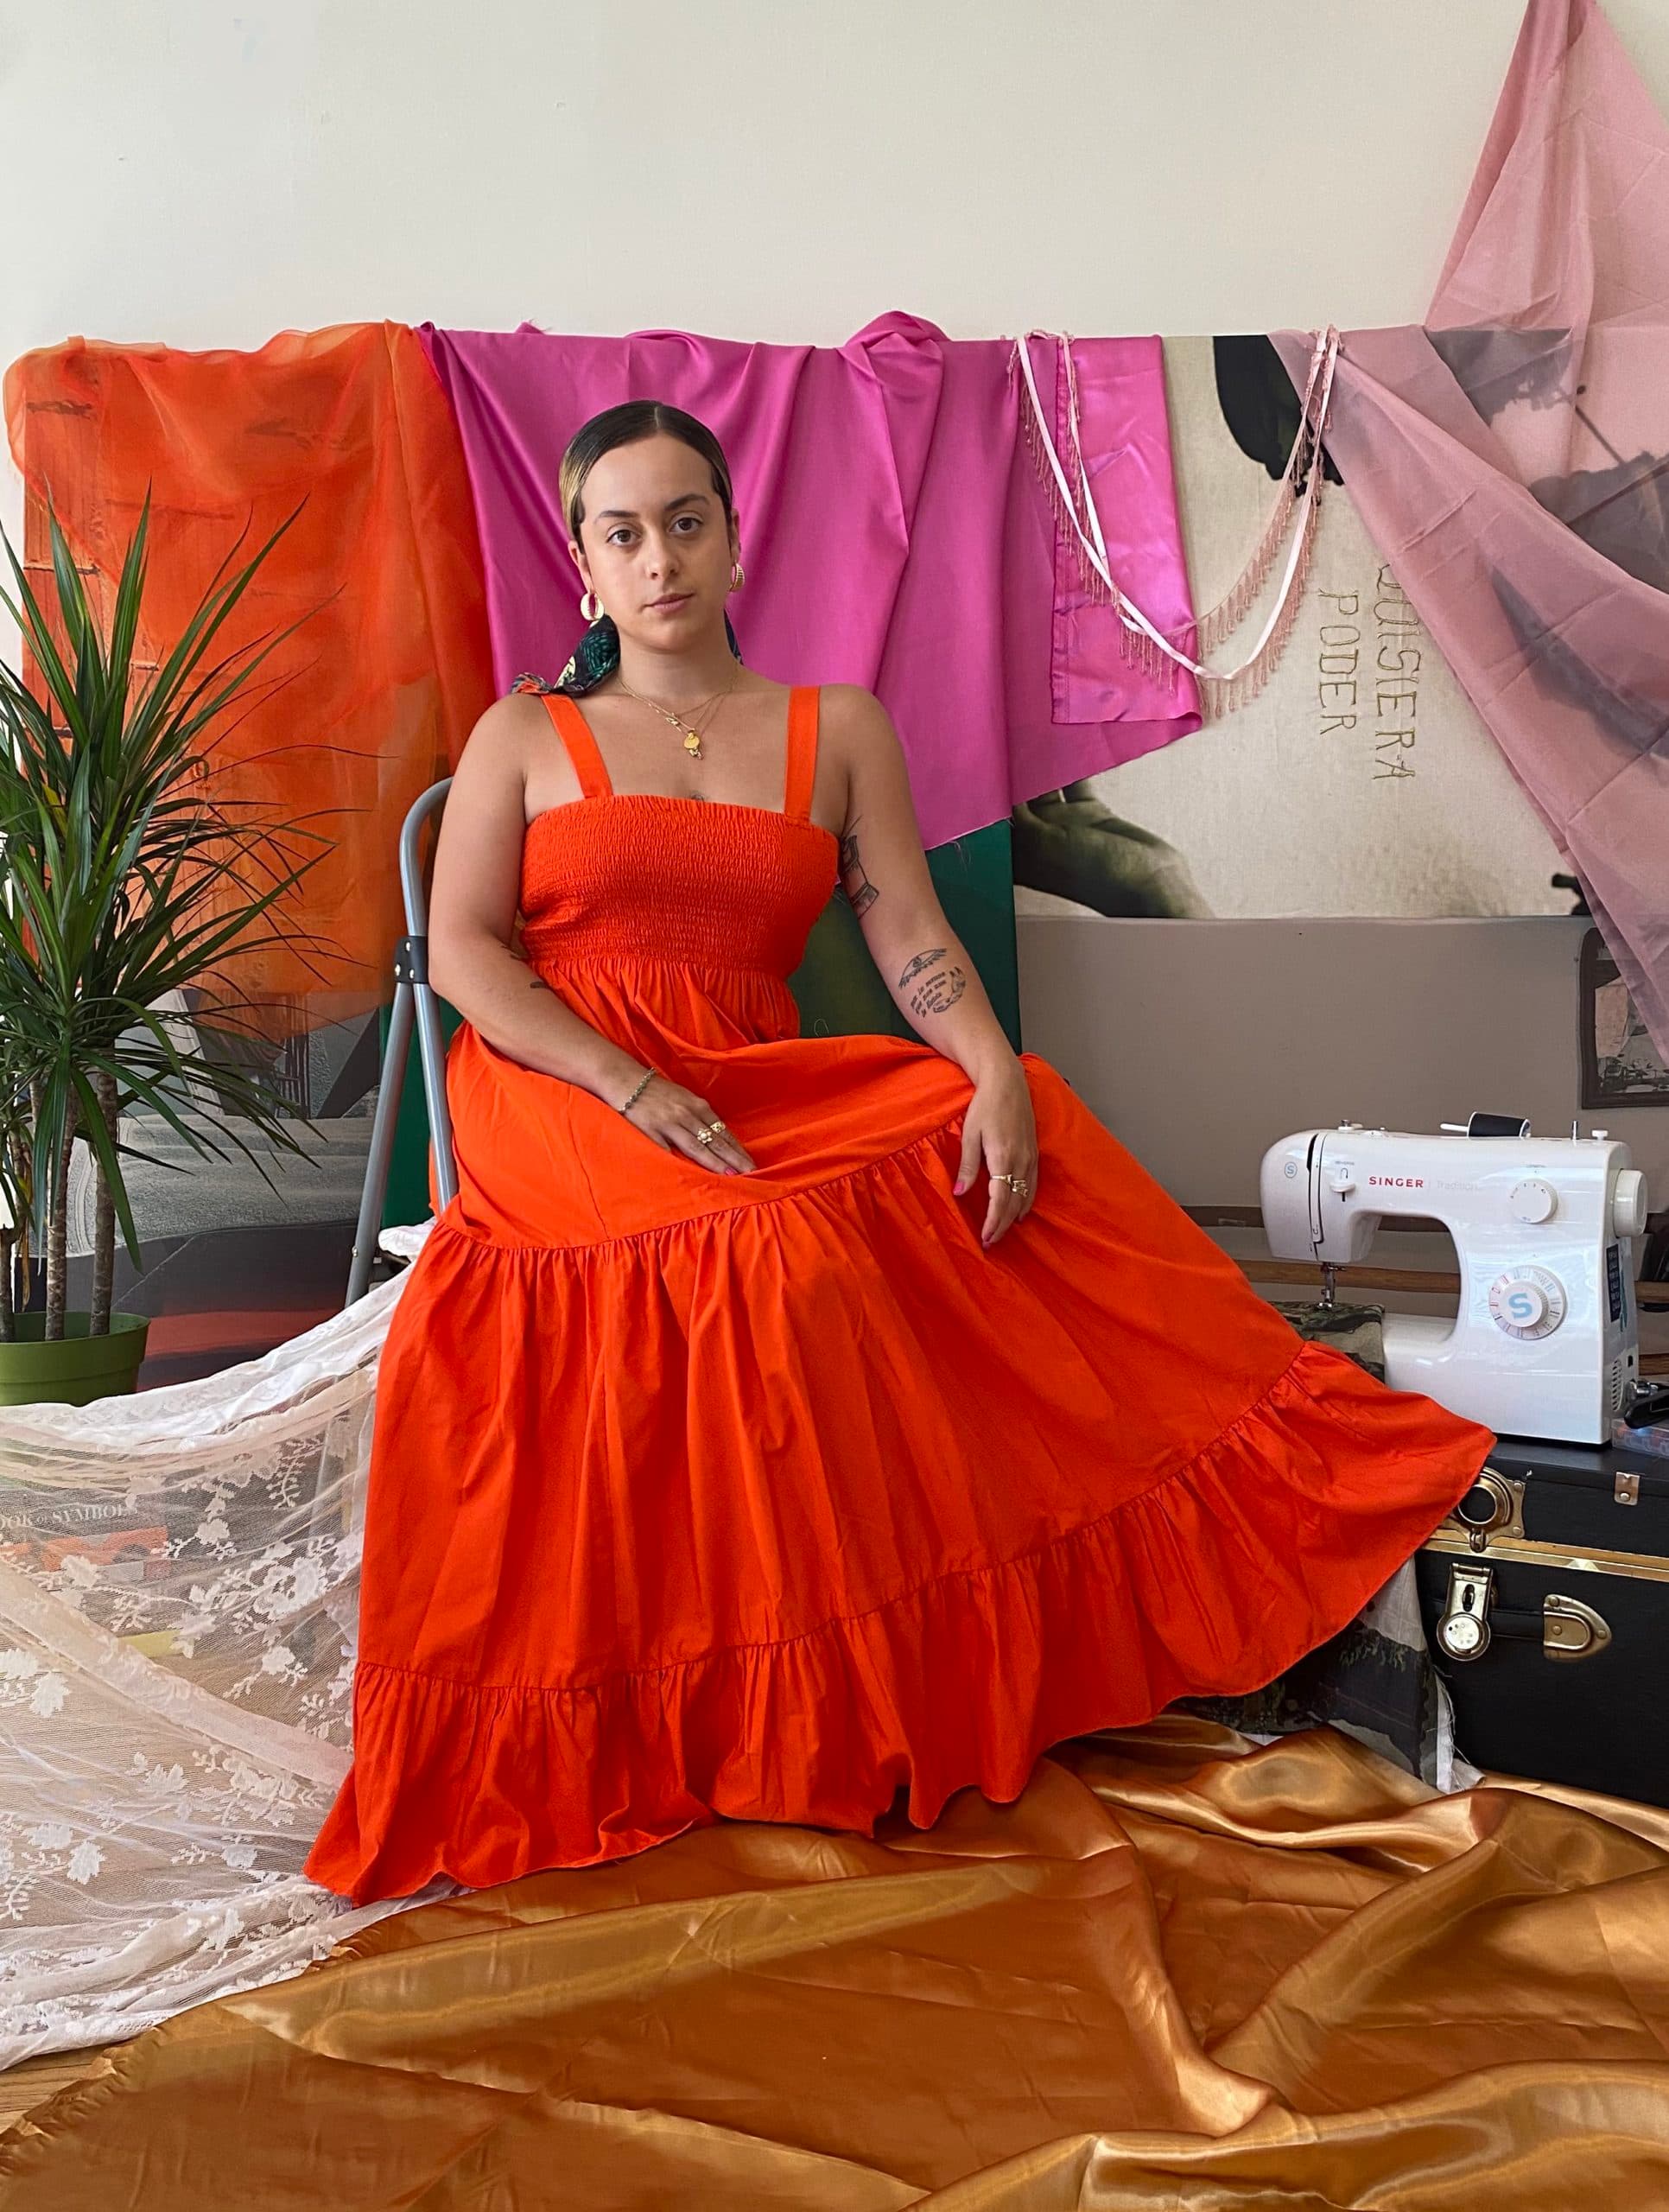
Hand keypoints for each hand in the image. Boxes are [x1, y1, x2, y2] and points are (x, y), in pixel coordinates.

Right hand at [617, 1072, 755, 1175]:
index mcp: (697, 1106)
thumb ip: (699, 1116)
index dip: (737, 1149)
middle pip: (715, 1140)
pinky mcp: (650, 1130)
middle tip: (751, 1173)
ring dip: (715, 1162)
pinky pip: (667, 1150)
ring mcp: (669, 1123)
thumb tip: (717, 1136)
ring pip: (697, 1146)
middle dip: (734, 1158)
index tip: (750, 1163)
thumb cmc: (657, 1091)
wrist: (625, 1080)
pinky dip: (680, 1162)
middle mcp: (687, 1114)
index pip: (722, 1132)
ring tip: (731, 1175)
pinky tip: (692, 1174)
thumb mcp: (683, 1098)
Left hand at [953, 1061, 1037, 1247]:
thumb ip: (967, 1166)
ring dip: (1013, 1216)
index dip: (993, 1221)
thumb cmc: (985, 1105)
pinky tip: (1019, 1211)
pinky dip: (1026, 1201)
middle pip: (1014, 1202)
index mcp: (1003, 1156)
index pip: (999, 1198)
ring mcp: (1030, 1157)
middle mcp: (1021, 1160)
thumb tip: (958, 1193)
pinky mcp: (1034, 1152)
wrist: (1007, 1082)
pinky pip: (1033, 1184)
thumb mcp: (969, 1133)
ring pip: (1026, 1196)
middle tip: (990, 1242)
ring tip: (1002, 1232)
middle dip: (1002, 1225)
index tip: (985, 1237)